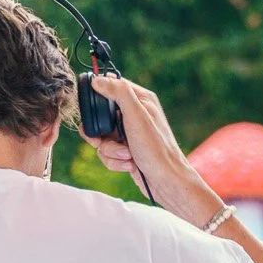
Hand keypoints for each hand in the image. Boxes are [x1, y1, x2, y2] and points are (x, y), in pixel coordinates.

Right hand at [83, 73, 219, 225]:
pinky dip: (115, 161)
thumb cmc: (157, 149)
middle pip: (100, 116)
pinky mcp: (126, 152)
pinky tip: (130, 165)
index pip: (112, 86)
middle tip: (105, 140)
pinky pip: (107, 153)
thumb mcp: (137, 116)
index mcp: (141, 100)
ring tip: (128, 156)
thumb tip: (99, 79)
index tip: (94, 110)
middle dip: (101, 133)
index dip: (99, 97)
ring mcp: (129, 134)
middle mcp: (135, 115)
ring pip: (102, 138)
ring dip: (110, 150)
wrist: (167, 182)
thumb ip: (119, 93)